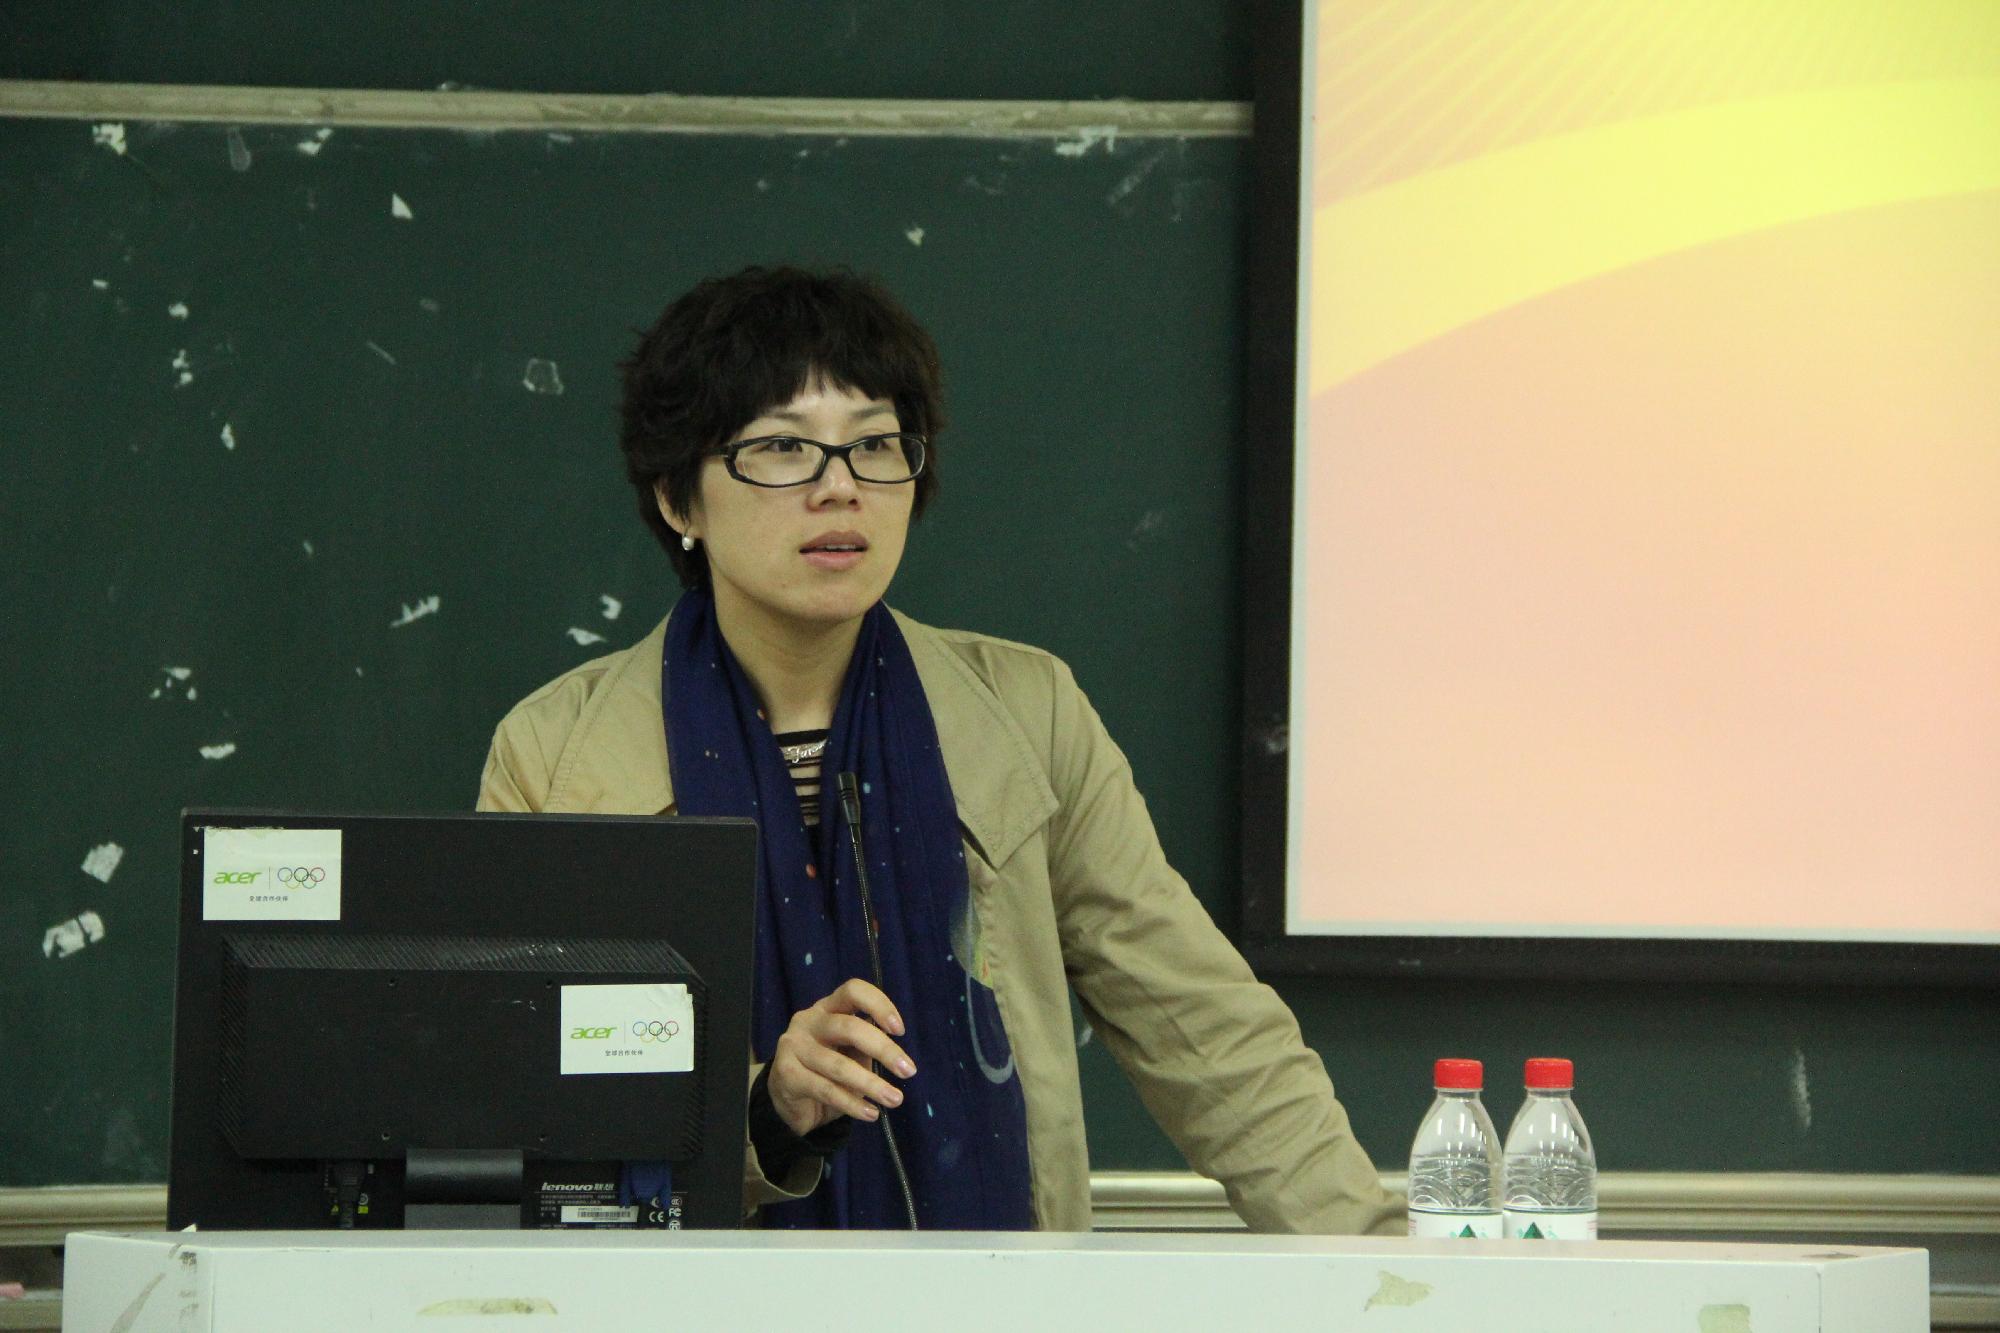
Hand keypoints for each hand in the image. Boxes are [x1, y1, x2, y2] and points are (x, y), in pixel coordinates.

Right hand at [767, 978, 916, 1136]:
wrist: (788, 1101)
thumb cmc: (826, 1070)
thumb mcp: (850, 1053)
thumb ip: (867, 1046)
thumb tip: (899, 1056)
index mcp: (827, 1008)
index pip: (853, 991)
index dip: (879, 1005)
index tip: (900, 1030)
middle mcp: (808, 1020)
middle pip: (849, 1027)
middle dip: (884, 1050)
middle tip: (908, 1071)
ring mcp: (794, 1046)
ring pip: (839, 1065)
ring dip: (872, 1084)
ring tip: (895, 1099)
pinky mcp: (786, 1074)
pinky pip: (826, 1090)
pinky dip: (852, 1104)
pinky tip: (871, 1113)